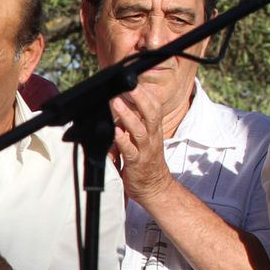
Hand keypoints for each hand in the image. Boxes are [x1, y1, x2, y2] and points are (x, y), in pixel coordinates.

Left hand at [110, 86, 175, 204]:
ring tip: (116, 103)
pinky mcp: (136, 163)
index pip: (154, 107)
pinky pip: (129, 150)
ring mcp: (144, 150)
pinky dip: (121, 140)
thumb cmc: (145, 162)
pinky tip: (114, 132)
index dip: (146, 94)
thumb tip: (117, 110)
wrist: (154, 188)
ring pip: (139, 130)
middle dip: (141, 98)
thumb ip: (130, 126)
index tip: (135, 81)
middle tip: (129, 86)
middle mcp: (151, 137)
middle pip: (151, 113)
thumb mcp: (141, 140)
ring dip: (128, 115)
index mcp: (153, 130)